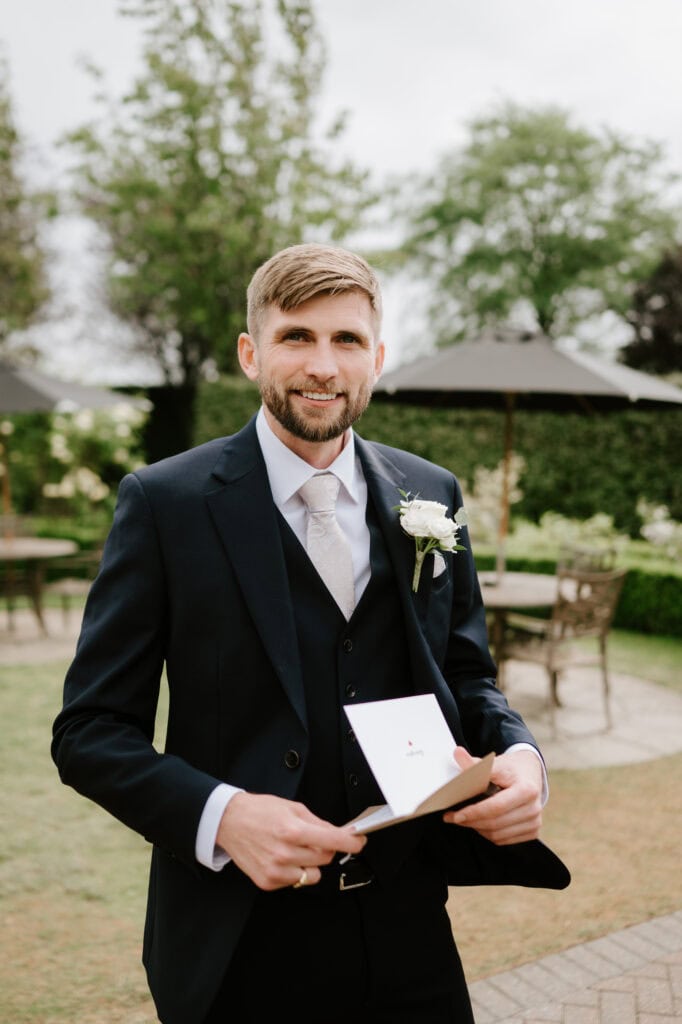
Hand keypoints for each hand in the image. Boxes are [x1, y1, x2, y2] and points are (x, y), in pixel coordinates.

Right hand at [216, 792, 366, 890]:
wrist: (229, 822)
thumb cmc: (259, 811)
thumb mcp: (292, 808)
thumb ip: (317, 823)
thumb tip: (339, 833)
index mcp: (293, 830)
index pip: (333, 841)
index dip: (351, 843)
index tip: (359, 843)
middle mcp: (285, 853)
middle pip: (325, 858)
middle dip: (325, 847)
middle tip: (311, 838)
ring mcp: (276, 870)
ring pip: (313, 874)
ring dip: (310, 862)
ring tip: (294, 849)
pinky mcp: (268, 881)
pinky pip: (296, 881)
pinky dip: (294, 871)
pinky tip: (282, 857)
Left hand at [442, 747, 543, 844]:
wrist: (530, 772)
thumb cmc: (510, 768)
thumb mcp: (494, 763)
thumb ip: (474, 764)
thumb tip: (458, 753)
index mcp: (526, 790)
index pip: (495, 807)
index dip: (474, 813)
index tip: (455, 815)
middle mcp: (534, 808)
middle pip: (495, 824)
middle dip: (470, 822)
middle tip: (452, 817)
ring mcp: (535, 822)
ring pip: (497, 835)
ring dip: (478, 828)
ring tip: (465, 818)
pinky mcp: (532, 831)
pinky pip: (504, 840)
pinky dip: (489, 834)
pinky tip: (481, 822)